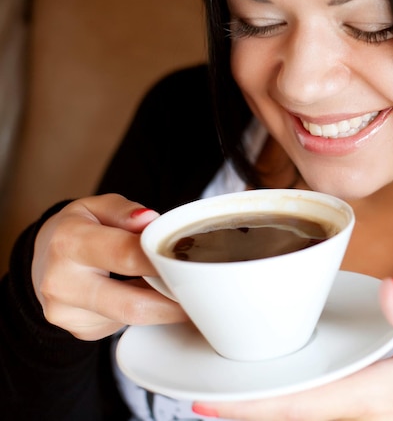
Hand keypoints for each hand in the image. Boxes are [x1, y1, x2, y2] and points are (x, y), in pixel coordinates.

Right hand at [32, 193, 187, 340]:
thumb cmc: (79, 229)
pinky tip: (148, 295)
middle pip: (132, 303)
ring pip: (131, 319)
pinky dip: (144, 311)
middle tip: (203, 296)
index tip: (192, 266)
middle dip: (174, 302)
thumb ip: (125, 211)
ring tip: (181, 290)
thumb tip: (151, 220)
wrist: (42, 261)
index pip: (126, 254)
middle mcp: (62, 282)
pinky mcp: (79, 331)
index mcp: (70, 242)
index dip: (162, 261)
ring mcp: (66, 313)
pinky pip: (123, 325)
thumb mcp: (97, 206)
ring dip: (162, 306)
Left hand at [192, 278, 392, 420]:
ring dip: (250, 404)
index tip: (208, 403)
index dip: (251, 406)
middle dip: (236, 408)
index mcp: (368, 394)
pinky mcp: (345, 412)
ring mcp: (345, 417)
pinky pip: (302, 409)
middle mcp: (349, 413)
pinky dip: (273, 400)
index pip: (299, 403)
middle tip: (191, 389)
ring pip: (289, 415)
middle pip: (282, 415)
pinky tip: (253, 383)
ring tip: (209, 382)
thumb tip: (390, 289)